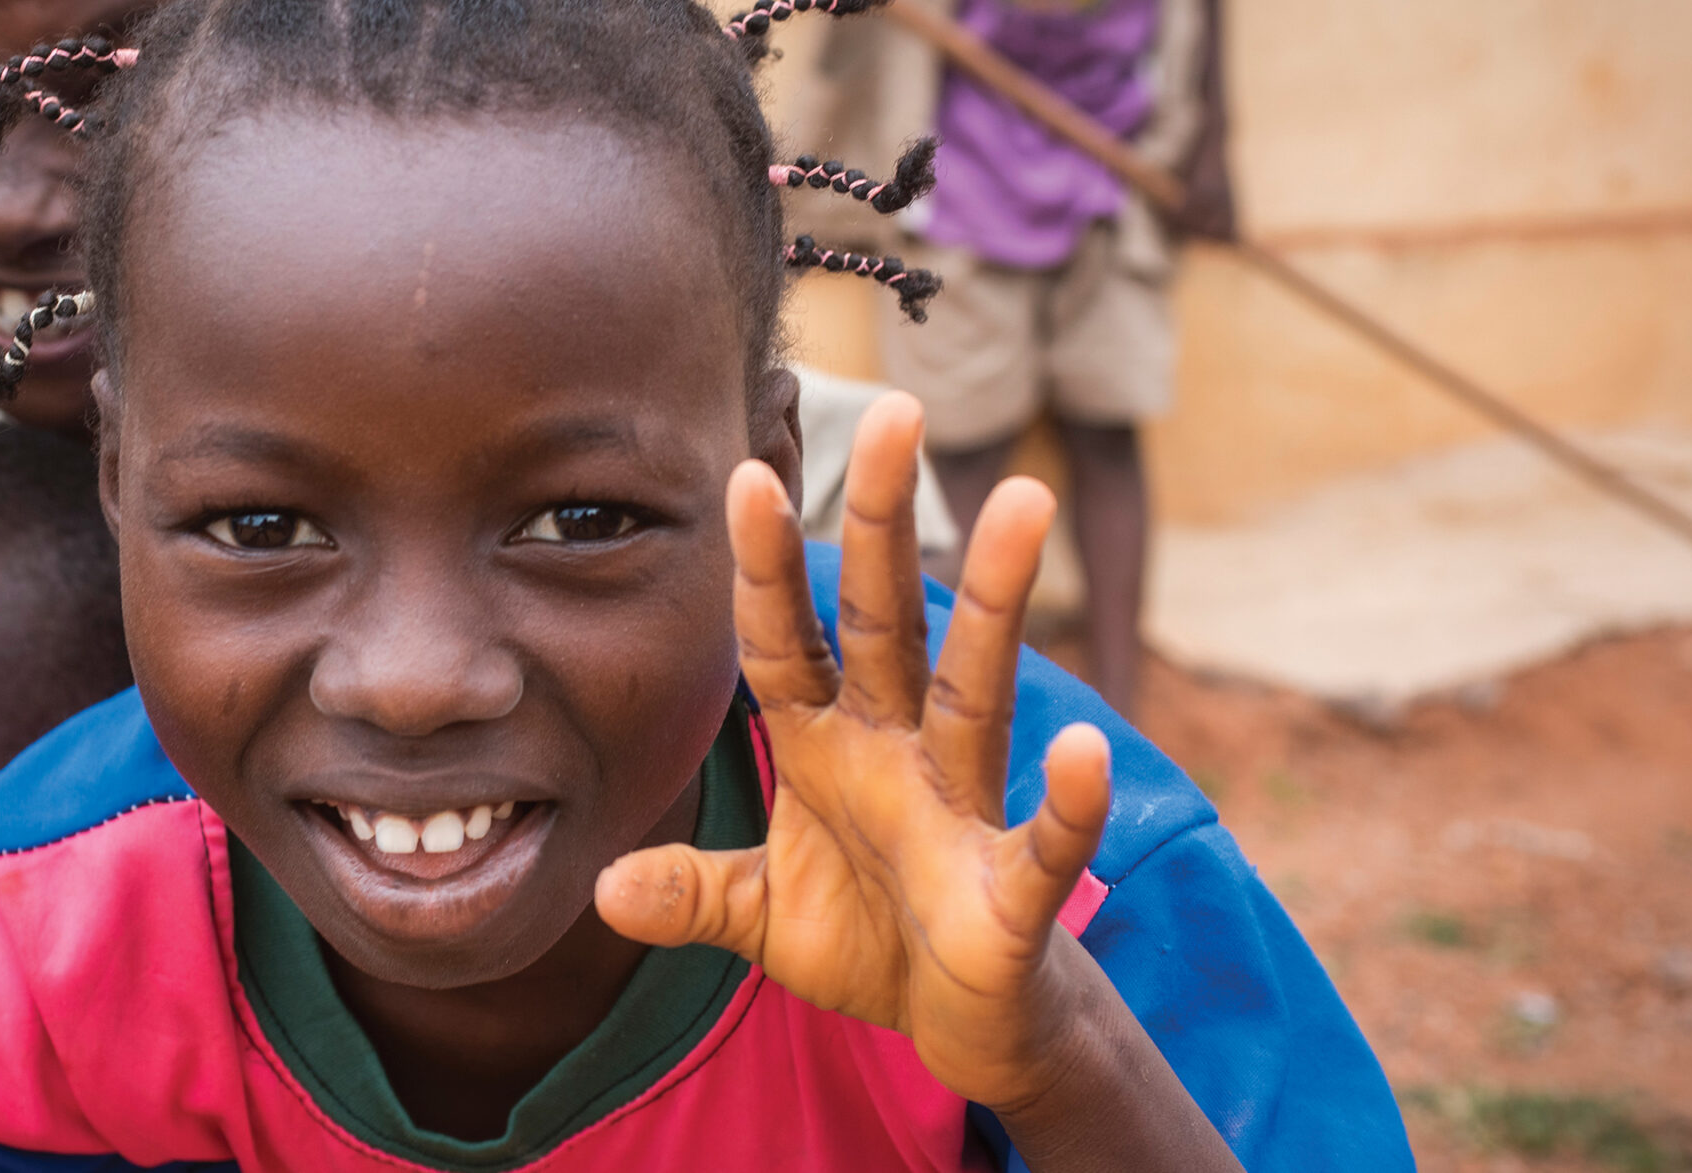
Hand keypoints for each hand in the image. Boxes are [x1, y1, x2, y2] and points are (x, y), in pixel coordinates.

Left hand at [596, 393, 1110, 1110]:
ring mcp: (960, 814)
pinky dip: (1068, 802)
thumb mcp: (758, 916)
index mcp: (828, 748)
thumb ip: (691, 892)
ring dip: (996, 602)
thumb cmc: (870, 940)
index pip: (784, 643)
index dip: (764, 569)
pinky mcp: (1013, 894)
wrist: (965, 1026)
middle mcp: (898, 756)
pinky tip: (1086, 749)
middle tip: (897, 408)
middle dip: (885, 524)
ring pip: (978, 692)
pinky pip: (1042, 843)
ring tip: (1021, 503)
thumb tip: (606, 888)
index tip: (743, 474)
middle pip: (888, 624)